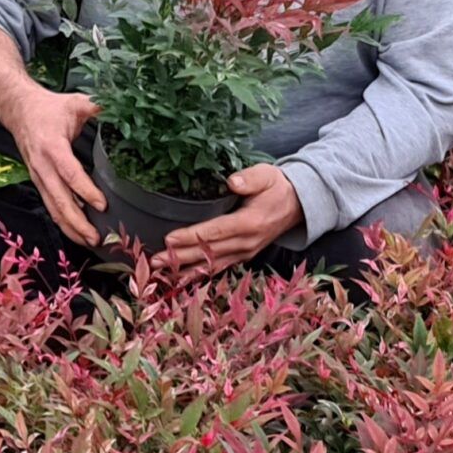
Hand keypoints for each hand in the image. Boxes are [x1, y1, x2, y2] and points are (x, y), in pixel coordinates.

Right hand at [0, 85, 105, 248]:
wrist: (18, 110)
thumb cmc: (49, 108)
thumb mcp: (74, 101)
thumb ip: (98, 106)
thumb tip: (123, 108)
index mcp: (52, 146)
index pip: (69, 173)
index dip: (85, 191)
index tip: (102, 205)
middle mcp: (42, 165)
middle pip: (59, 200)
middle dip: (77, 222)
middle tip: (96, 238)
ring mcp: (38, 176)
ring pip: (53, 207)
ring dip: (70, 227)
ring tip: (89, 242)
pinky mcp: (39, 181)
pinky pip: (50, 205)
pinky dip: (63, 221)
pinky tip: (78, 232)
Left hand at [161, 163, 301, 284]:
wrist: (298, 205)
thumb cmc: (277, 187)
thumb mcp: (266, 175)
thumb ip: (249, 178)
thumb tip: (231, 182)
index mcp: (250, 223)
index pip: (215, 232)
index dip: (191, 237)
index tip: (169, 239)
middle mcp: (247, 243)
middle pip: (208, 252)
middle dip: (180, 257)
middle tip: (154, 261)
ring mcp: (246, 252)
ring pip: (212, 264)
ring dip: (186, 269)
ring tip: (161, 272)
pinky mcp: (244, 256)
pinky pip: (219, 267)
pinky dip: (199, 273)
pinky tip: (182, 277)